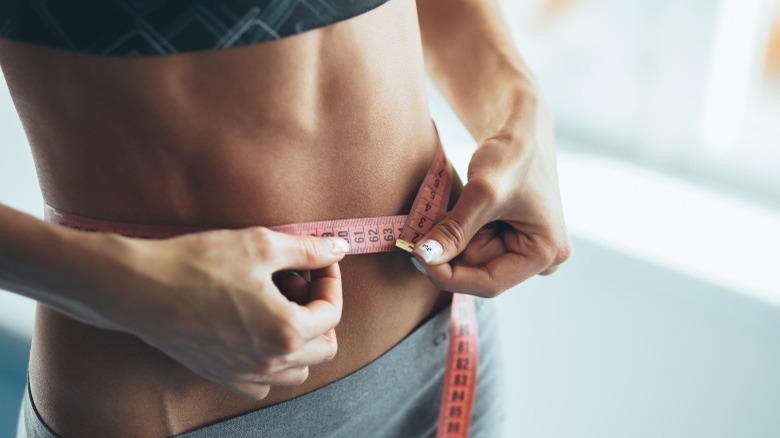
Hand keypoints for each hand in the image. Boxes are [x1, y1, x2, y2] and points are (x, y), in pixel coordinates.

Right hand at [103, 227, 348, 398]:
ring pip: (297, 370)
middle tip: (300, 284)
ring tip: (280, 307)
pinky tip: (256, 330)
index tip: (319, 261)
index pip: (332, 312)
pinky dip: (271, 361)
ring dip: (300, 341)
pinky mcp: (220, 376)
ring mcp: (244, 374)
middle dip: (321, 313)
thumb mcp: (261, 245)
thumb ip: (308, 250)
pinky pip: (263, 382)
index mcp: (285, 331)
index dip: (331, 281)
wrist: (137, 288)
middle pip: (324, 347)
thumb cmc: (198, 263)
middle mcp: (268, 361)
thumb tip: (339, 247)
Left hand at [412, 100, 571, 296]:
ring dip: (456, 240)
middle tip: (434, 220)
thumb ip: (453, 230)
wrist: (521, 130)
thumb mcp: (481, 193)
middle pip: (480, 273)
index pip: (489, 284)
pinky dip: (462, 234)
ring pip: (474, 261)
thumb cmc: (511, 154)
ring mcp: (529, 251)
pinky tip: (467, 210)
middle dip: (453, 250)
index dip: (449, 275)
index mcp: (546, 252)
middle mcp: (543, 260)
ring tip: (461, 207)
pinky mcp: (515, 242)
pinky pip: (477, 249)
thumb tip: (424, 258)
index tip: (417, 256)